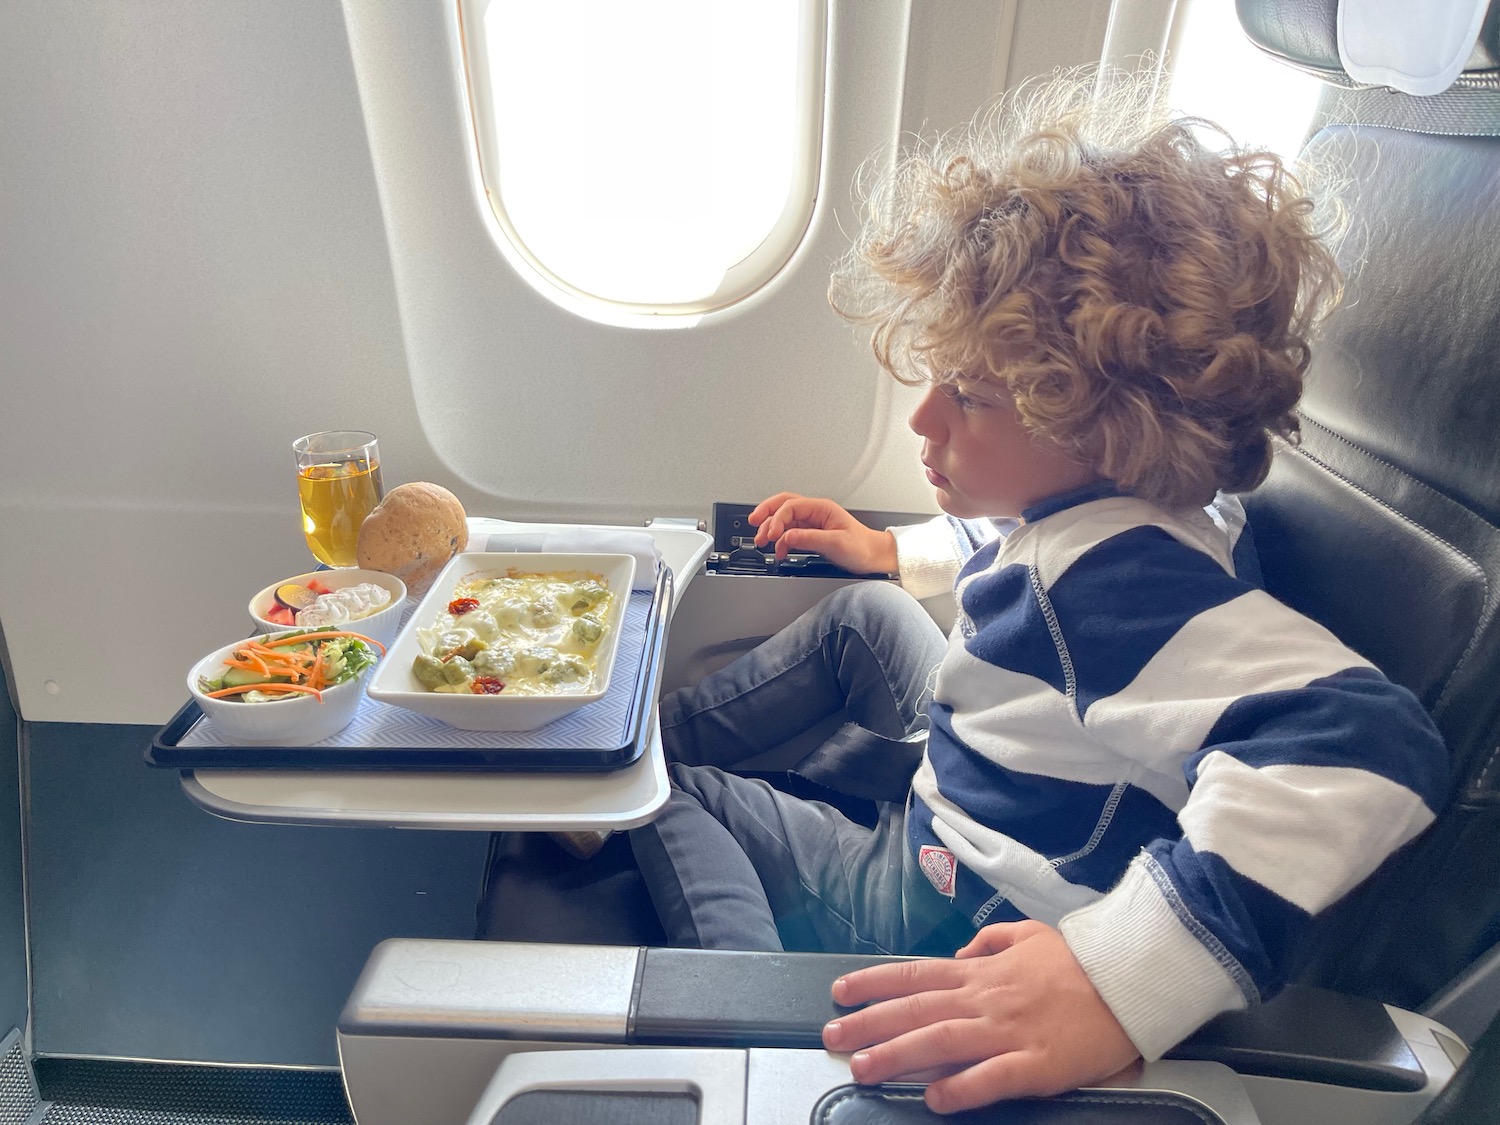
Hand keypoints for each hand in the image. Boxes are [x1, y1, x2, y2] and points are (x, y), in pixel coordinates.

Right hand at [749, 492, 897, 573]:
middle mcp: (815, 512)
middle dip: (766, 513)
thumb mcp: (836, 543)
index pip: (790, 506)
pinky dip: (781, 541)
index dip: (777, 519)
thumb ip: (810, 539)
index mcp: (821, 508)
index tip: (772, 535)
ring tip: (763, 542)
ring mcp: (813, 523)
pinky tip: (779, 550)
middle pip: (783, 505)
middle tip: (754, 524)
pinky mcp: (812, 534)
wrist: (874, 556)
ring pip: (784, 519)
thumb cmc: (862, 547)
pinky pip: (790, 533)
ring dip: (771, 528)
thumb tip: (787, 536)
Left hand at [822, 921, 1139, 1113]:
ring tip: (863, 1069)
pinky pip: (991, 1077)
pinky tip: (933, 1098)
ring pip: (940, 1042)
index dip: (874, 983)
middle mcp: (986, 999)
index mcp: (982, 972)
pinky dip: (960, 1088)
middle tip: (832, 1036)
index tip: (840, 992)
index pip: (916, 975)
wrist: (1129, 982)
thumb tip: (960, 952)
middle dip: (869, 1023)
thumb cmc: (1080, 963)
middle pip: (916, 1010)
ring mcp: (1008, 1032)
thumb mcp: (1029, 935)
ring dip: (897, 1055)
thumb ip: (990, 942)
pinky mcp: (1036, 1064)